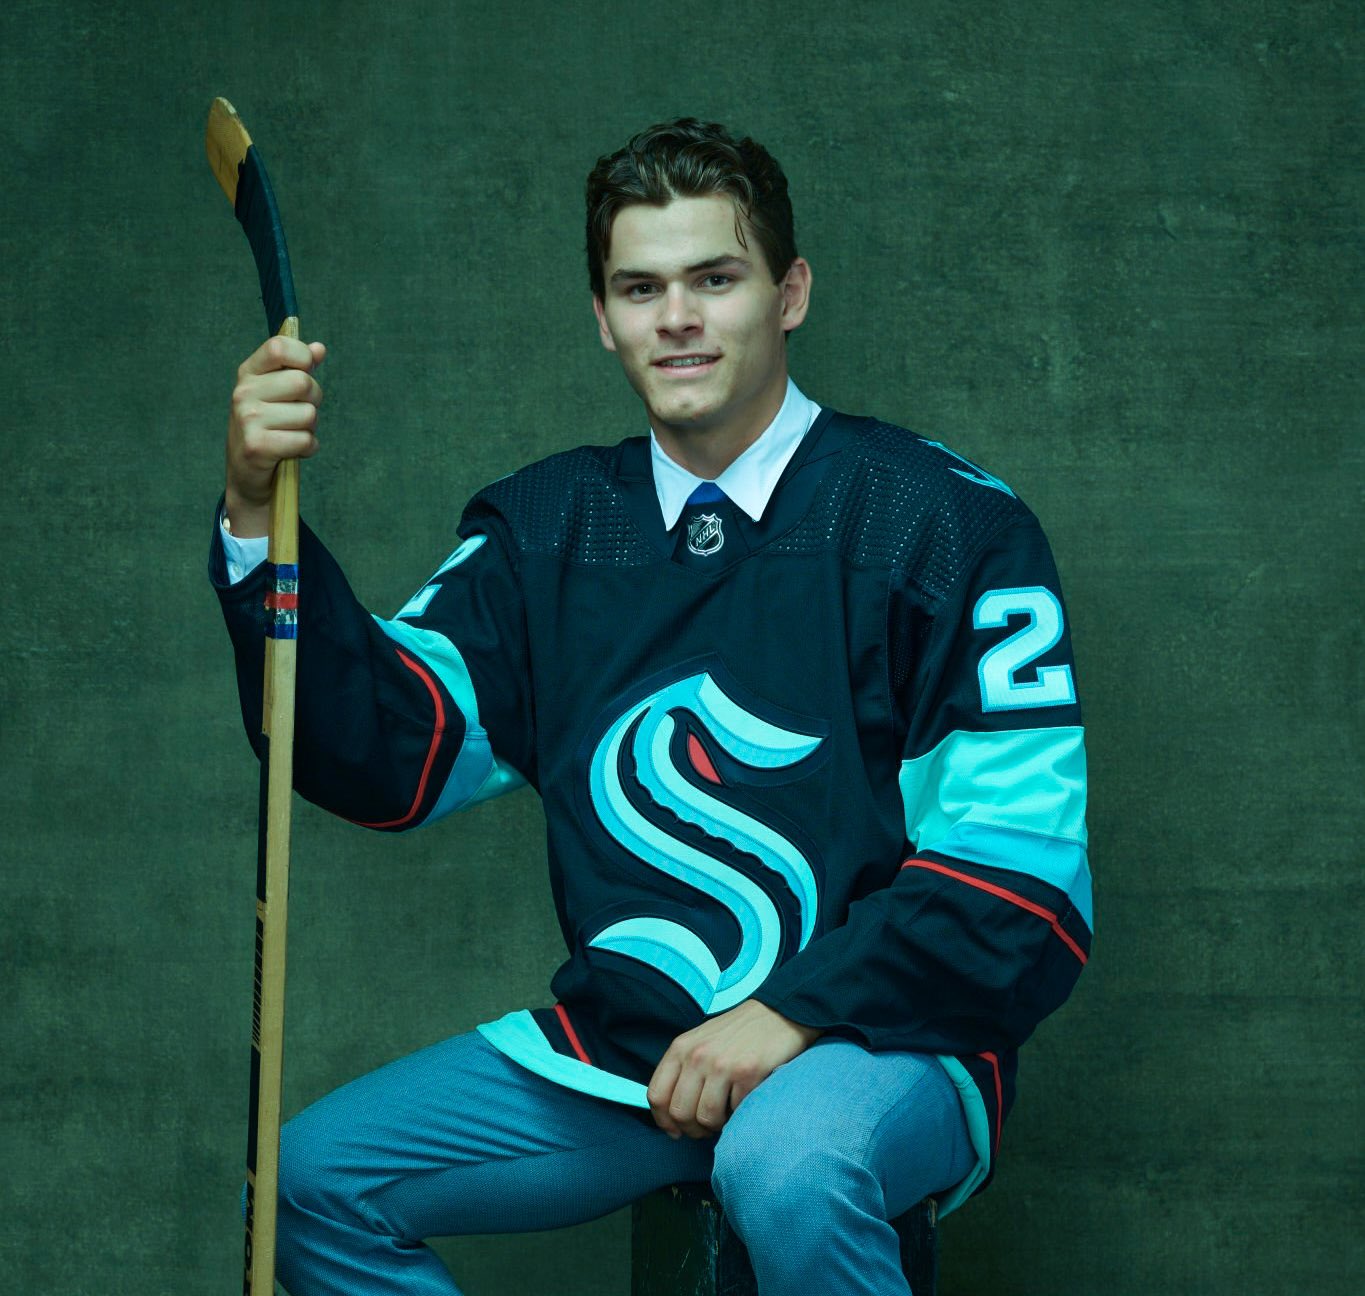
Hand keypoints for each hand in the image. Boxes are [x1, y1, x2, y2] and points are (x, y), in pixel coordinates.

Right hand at [225, 335, 326, 536]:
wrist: (247, 475)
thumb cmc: (268, 429)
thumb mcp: (277, 394)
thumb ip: (298, 369)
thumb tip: (319, 349)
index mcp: (248, 374)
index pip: (279, 347)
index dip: (303, 357)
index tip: (306, 371)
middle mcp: (243, 393)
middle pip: (303, 383)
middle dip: (313, 400)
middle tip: (300, 413)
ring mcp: (248, 419)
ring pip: (308, 415)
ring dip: (310, 429)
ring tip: (291, 434)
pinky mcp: (257, 446)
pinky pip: (305, 440)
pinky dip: (308, 448)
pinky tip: (292, 451)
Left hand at [647, 1000, 822, 1139]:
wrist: (778, 1013)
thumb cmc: (737, 1034)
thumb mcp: (700, 1042)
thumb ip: (683, 1071)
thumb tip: (672, 1116)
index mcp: (681, 1048)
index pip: (657, 1095)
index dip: (664, 1121)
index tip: (676, 1130)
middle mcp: (697, 1055)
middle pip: (680, 1112)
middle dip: (693, 1129)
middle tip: (707, 1127)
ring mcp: (722, 1064)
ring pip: (706, 1118)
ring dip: (717, 1125)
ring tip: (726, 1114)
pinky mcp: (747, 1073)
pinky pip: (735, 1113)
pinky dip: (739, 1115)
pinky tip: (743, 1101)